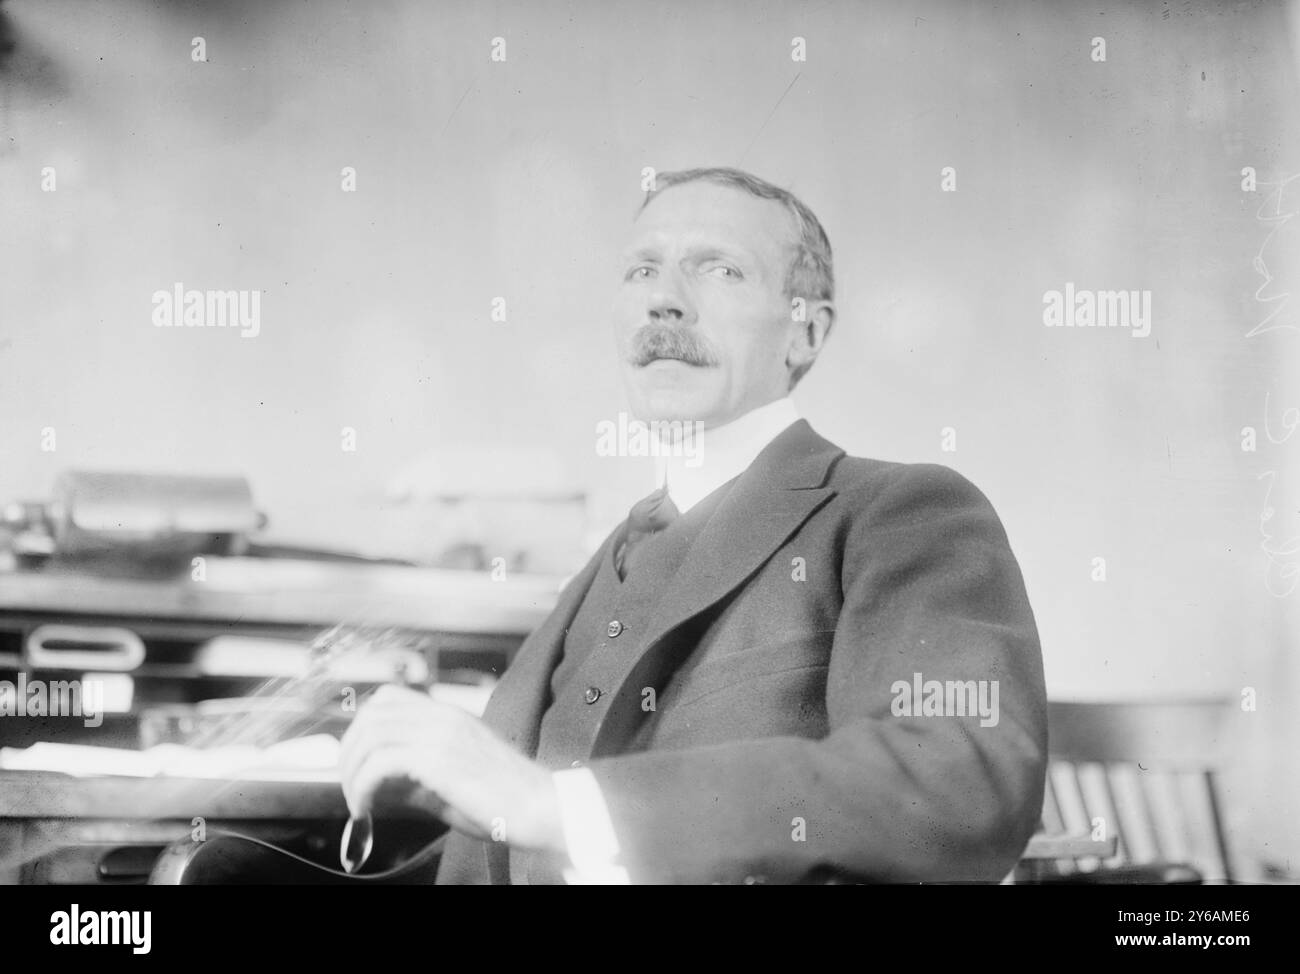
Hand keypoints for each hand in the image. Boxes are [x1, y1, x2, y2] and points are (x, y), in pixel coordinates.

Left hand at [339, 684, 565, 853]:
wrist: (541, 807)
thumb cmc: (505, 800)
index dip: (362, 727)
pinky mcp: (440, 759)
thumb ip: (414, 778)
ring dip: (353, 771)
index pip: (389, 698)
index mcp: (449, 716)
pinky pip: (382, 763)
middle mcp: (444, 717)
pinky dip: (363, 787)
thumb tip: (376, 788)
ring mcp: (442, 734)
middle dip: (350, 750)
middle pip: (373, 712)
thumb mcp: (452, 781)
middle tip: (349, 785)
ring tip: (357, 801)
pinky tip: (367, 808)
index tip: (356, 761)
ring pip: (372, 735)